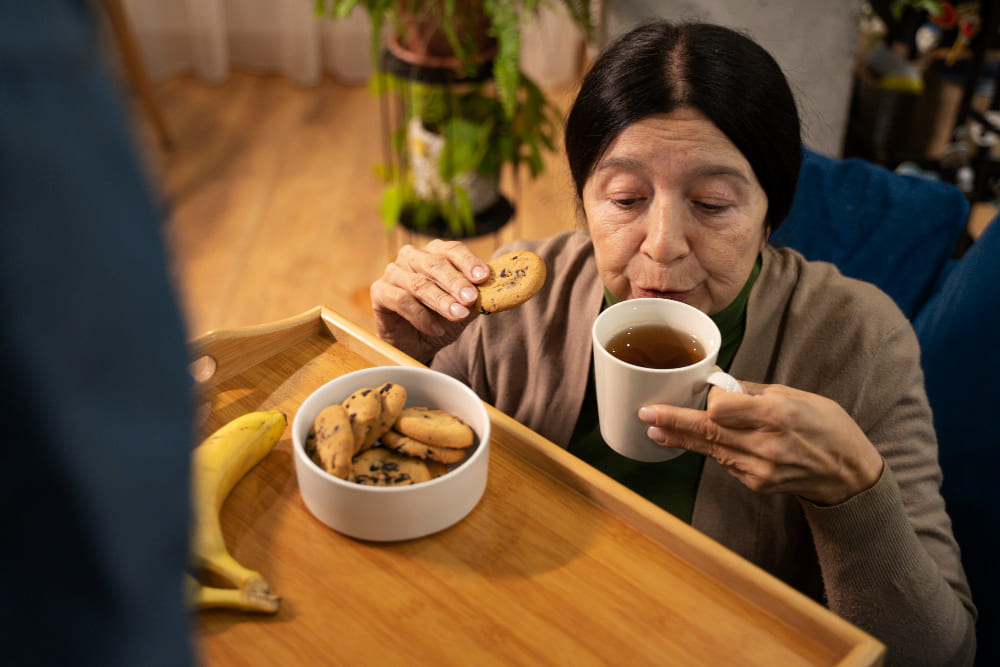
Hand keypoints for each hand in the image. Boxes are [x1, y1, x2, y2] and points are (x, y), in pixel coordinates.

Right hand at [370, 240, 489, 363]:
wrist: (418, 343)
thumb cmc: (442, 318)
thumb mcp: (465, 307)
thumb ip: (479, 297)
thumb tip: (499, 290)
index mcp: (436, 252)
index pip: (453, 249)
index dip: (469, 262)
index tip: (483, 277)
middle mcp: (412, 256)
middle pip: (435, 264)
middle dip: (456, 282)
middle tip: (471, 299)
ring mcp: (394, 272)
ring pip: (419, 283)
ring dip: (441, 301)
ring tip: (458, 315)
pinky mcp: (380, 291)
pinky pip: (401, 300)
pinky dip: (421, 316)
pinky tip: (436, 329)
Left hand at [638, 382, 884, 505]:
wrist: (848, 474)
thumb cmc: (826, 426)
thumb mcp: (794, 395)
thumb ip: (751, 392)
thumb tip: (715, 382)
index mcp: (777, 415)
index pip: (722, 409)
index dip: (708, 400)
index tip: (697, 390)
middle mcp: (766, 444)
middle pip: (708, 432)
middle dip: (673, 423)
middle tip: (645, 415)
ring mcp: (760, 468)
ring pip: (710, 450)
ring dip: (684, 438)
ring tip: (657, 428)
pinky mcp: (756, 484)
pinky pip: (725, 462)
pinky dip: (716, 450)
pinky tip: (708, 442)